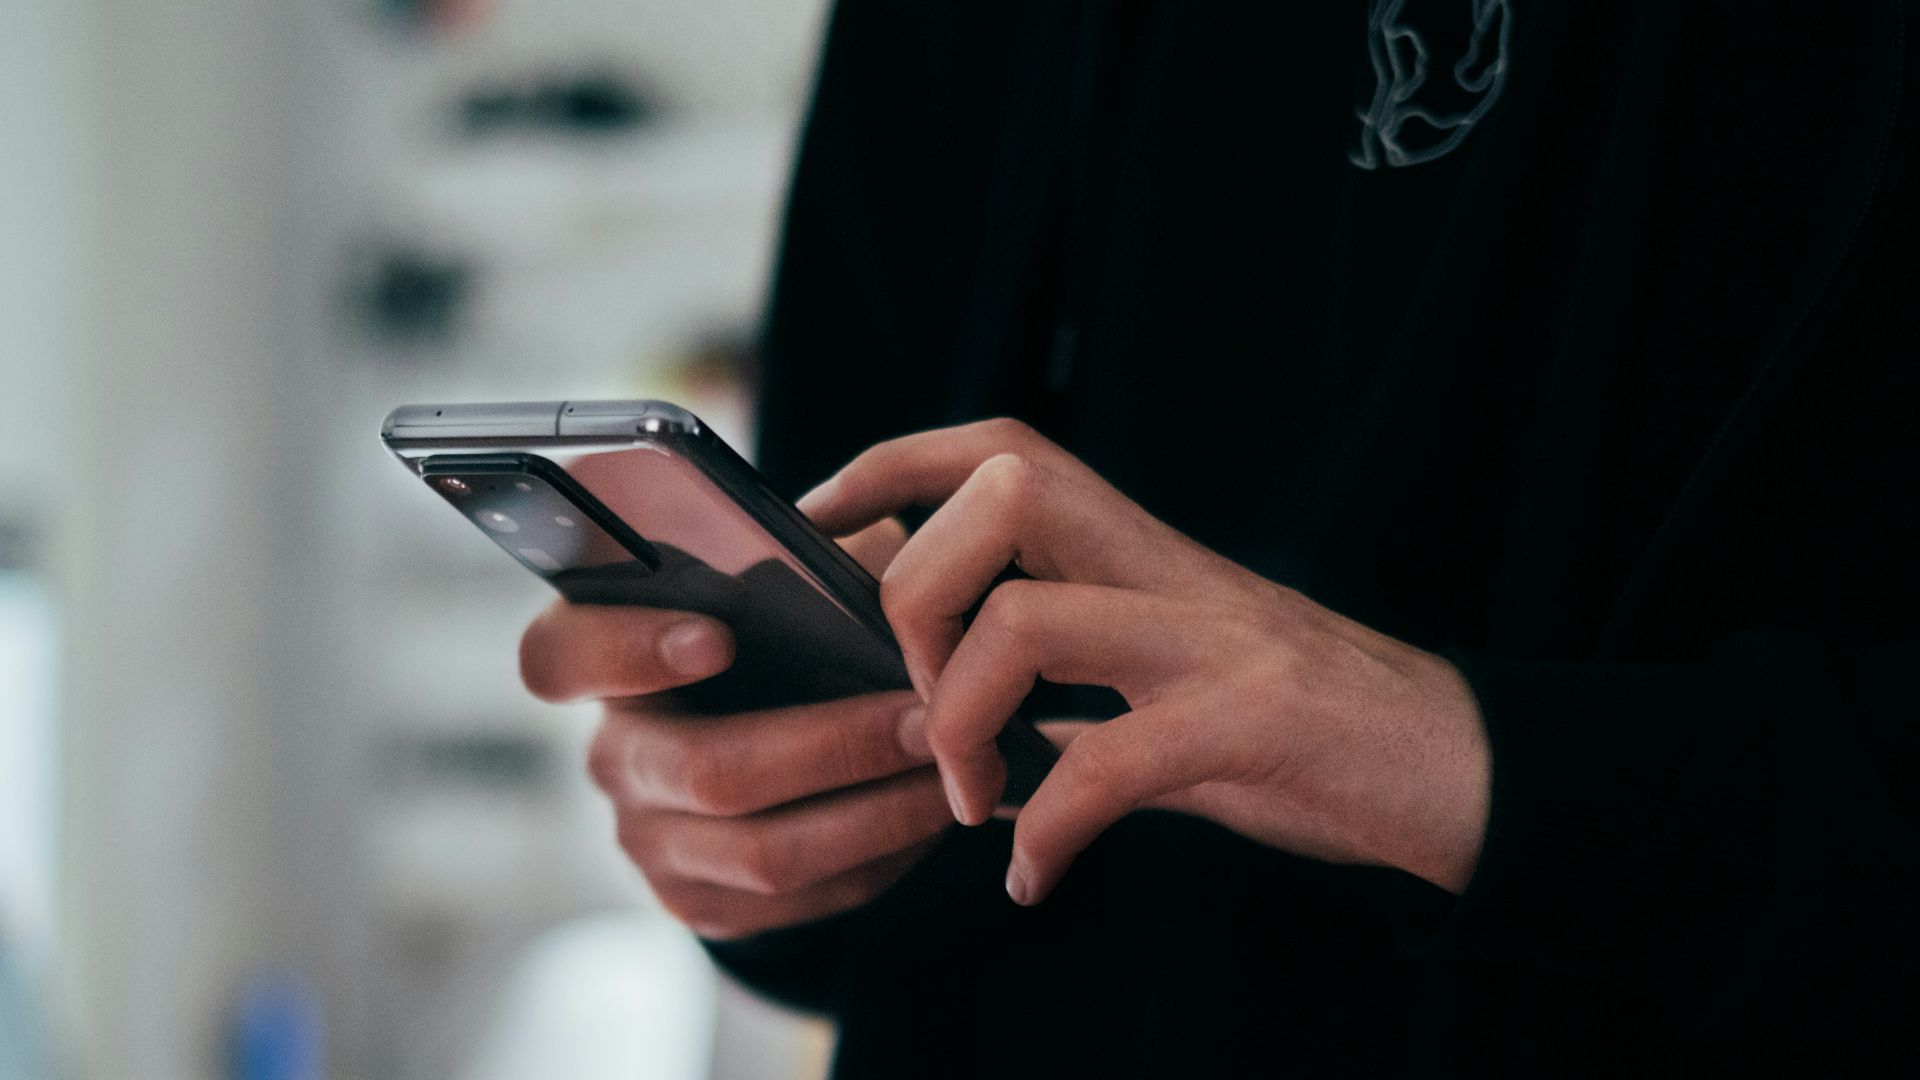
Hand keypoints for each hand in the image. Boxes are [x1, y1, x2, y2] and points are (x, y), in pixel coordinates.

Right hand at [519, 521, 951, 939]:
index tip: (718, 635)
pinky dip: (879, 858)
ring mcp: (649, 840)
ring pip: (765, 852)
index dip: (628, 650)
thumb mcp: (789, 574)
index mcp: (603, 655)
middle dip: (835, 747)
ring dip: (877, 813)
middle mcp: (613, 754)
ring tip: (954, 770)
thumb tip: (871, 564)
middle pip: (706, 771)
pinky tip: (931, 814)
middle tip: (928, 718)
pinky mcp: (700, 901)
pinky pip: (799, 900)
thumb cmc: (784, 627)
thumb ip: (808, 558)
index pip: (561, 656)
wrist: (777, 724)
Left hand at [799, 419, 1491, 905]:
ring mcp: (1214, 641)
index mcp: (1142, 553)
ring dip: (963, 721)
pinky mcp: (1253, 723)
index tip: (818, 529)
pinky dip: (1049, 830)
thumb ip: (1074, 688)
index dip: (890, 468)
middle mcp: (1170, 572)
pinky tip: (1036, 876)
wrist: (1460, 769)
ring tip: (971, 800)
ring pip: (1029, 621)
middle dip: (915, 595)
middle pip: (1000, 495)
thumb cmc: (1304, 731)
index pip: (999, 450)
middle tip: (920, 706)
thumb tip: (955, 718)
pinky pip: (1111, 764)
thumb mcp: (1172, 687)